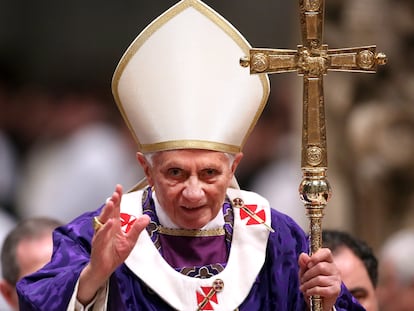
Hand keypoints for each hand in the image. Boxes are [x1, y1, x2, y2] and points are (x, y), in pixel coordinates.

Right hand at [78, 184, 149, 304]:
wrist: (103, 269)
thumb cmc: (114, 254)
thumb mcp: (130, 241)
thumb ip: (137, 229)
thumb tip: (147, 218)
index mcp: (114, 225)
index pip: (116, 209)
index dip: (117, 198)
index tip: (119, 188)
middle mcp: (106, 228)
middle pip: (109, 212)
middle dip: (112, 202)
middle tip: (116, 193)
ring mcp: (101, 235)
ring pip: (103, 221)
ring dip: (107, 212)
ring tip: (112, 203)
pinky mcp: (98, 245)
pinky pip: (101, 236)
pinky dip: (105, 229)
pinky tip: (110, 223)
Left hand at [298, 248, 340, 310]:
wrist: (316, 301)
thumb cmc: (311, 283)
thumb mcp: (304, 271)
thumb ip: (304, 263)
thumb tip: (303, 255)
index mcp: (328, 261)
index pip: (326, 252)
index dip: (317, 256)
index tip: (308, 263)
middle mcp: (335, 269)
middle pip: (320, 266)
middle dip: (307, 274)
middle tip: (303, 280)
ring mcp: (337, 280)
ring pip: (319, 279)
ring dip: (307, 284)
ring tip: (303, 287)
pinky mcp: (335, 291)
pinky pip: (320, 289)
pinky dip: (311, 291)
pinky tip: (308, 292)